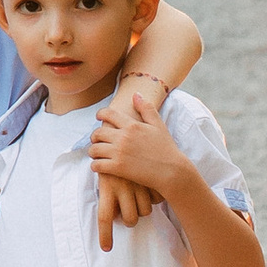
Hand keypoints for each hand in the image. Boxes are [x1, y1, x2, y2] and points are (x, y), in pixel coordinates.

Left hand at [89, 88, 187, 247]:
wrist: (172, 172)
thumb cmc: (167, 149)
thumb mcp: (158, 125)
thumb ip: (146, 108)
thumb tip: (135, 94)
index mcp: (132, 125)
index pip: (108, 114)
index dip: (100, 114)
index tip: (98, 117)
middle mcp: (123, 137)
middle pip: (97, 132)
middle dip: (94, 136)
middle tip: (96, 140)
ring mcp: (119, 153)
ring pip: (94, 149)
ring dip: (93, 151)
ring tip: (96, 154)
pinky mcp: (118, 168)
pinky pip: (97, 165)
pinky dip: (95, 165)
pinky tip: (98, 166)